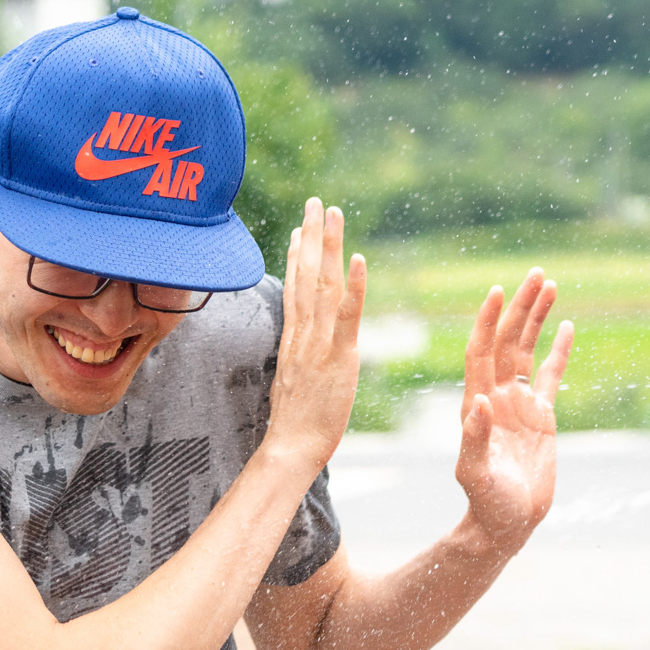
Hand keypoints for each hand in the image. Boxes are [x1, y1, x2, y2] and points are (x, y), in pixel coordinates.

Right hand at [266, 197, 367, 471]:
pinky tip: (358, 259)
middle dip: (311, 236)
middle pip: (306, 275)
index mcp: (294, 340)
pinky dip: (353, 286)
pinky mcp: (338, 356)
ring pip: (323, 284)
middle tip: (316, 202)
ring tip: (333, 213)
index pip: (295, 289)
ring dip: (328, 245)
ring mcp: (318, 342)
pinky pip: (346, 316)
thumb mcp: (294, 383)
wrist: (291, 448)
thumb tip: (302, 350)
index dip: (297, 256)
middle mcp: (303, 333)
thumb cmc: (295, 425)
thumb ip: (299, 360)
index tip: (298, 229)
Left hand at [455, 268, 574, 555]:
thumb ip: (475, 440)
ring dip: (537, 319)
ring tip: (550, 285)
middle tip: (535, 274)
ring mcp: (518, 404)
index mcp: (477, 404)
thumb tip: (479, 404)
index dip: (488, 322)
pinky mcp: (540, 416)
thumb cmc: (486, 503)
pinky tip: (566, 325)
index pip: (481, 352)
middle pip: (507, 341)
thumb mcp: (475, 473)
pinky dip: (558, 350)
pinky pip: (550, 375)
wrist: (505, 523)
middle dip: (520, 308)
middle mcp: (495, 397)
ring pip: (528, 351)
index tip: (498, 291)